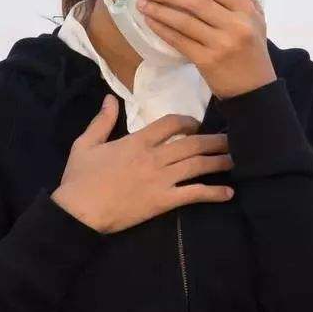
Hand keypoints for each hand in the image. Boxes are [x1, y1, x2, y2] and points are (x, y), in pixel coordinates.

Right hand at [51, 95, 234, 233]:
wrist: (78, 213)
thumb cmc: (80, 179)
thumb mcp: (85, 144)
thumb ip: (101, 120)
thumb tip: (109, 98)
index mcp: (137, 141)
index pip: (172, 123)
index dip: (188, 122)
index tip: (196, 126)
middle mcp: (154, 157)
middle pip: (192, 144)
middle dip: (214, 141)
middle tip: (231, 140)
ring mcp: (161, 180)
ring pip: (197, 165)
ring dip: (219, 161)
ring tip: (234, 159)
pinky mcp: (163, 201)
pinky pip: (194, 194)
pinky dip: (213, 193)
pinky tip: (228, 193)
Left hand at [135, 0, 276, 98]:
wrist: (254, 89)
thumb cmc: (253, 49)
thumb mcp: (257, 18)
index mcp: (247, 10)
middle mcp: (235, 25)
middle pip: (196, 1)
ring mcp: (220, 44)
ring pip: (184, 21)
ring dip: (159, 9)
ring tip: (143, 1)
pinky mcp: (206, 61)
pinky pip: (179, 40)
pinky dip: (162, 29)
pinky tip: (150, 20)